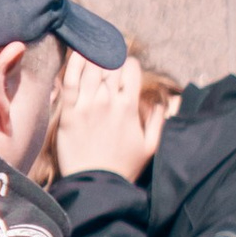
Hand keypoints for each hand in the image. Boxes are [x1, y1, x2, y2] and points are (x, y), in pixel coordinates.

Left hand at [50, 50, 169, 184]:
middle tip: (106, 58)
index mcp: (130, 106)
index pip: (131, 69)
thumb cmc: (124, 167)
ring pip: (91, 69)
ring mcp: (88, 105)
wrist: (96, 184)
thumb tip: (165, 102)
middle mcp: (109, 101)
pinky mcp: (69, 112)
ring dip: (93, 57)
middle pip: (110, 65)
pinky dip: (73, 64)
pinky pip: (70, 80)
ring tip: (92, 52)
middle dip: (109, 58)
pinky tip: (77, 55)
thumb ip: (159, 121)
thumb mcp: (152, 146)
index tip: (125, 68)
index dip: (128, 65)